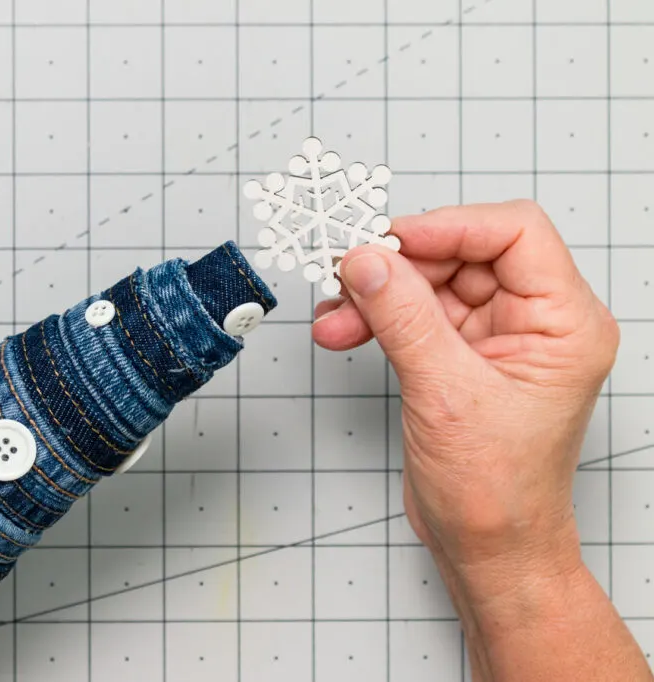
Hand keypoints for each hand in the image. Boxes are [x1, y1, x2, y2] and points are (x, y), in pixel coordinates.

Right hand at [311, 201, 648, 679]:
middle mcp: (535, 322)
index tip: (389, 238)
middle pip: (463, 254)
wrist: (486, 548)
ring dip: (377, 294)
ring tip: (336, 315)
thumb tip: (367, 261)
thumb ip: (403, 318)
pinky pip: (413, 314)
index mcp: (564, 323)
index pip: (514, 234)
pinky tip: (344, 327)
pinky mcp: (459, 356)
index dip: (449, 226)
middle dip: (400, 265)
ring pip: (430, 283)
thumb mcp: (446, 395)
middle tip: (347, 273)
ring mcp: (495, 338)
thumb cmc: (497, 492)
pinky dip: (376, 316)